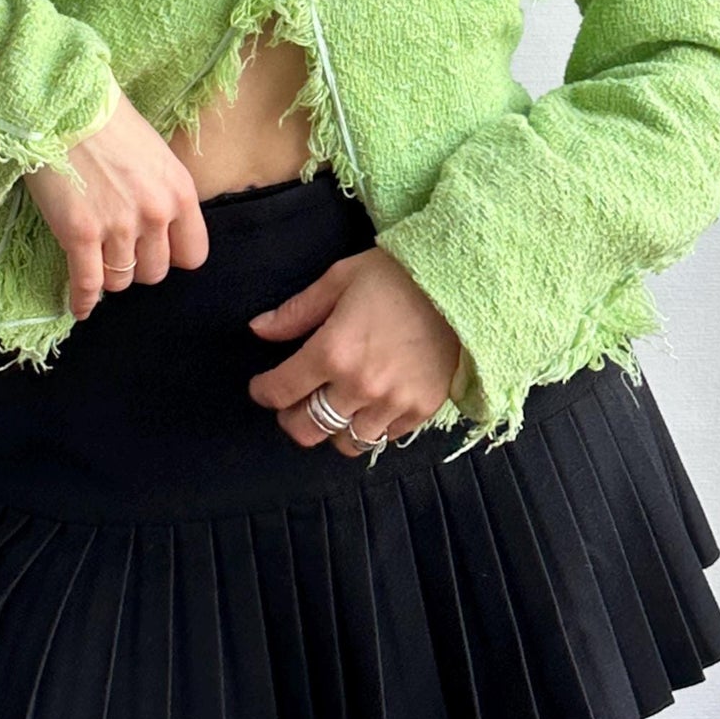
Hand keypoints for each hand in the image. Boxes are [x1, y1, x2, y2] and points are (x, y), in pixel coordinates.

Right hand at [23, 84, 208, 317]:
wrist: (63, 106)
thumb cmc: (108, 122)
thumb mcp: (155, 154)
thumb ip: (163, 193)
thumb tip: (159, 228)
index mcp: (179, 192)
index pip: (193, 254)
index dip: (173, 256)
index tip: (155, 251)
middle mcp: (155, 214)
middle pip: (155, 272)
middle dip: (138, 266)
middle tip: (119, 251)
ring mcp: (117, 227)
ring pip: (120, 281)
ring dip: (108, 275)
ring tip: (95, 261)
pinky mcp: (79, 235)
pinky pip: (87, 285)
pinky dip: (81, 301)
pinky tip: (78, 307)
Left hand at [246, 245, 462, 455]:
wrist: (461, 285)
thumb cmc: (397, 276)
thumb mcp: (339, 279)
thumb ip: (297, 311)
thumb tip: (258, 329)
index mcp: (333, 351)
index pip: (280, 390)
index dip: (263, 392)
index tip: (262, 388)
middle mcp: (359, 385)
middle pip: (307, 429)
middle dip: (290, 418)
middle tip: (293, 402)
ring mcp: (392, 404)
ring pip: (345, 442)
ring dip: (331, 428)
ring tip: (332, 406)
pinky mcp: (419, 412)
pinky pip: (382, 439)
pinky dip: (369, 428)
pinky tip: (367, 406)